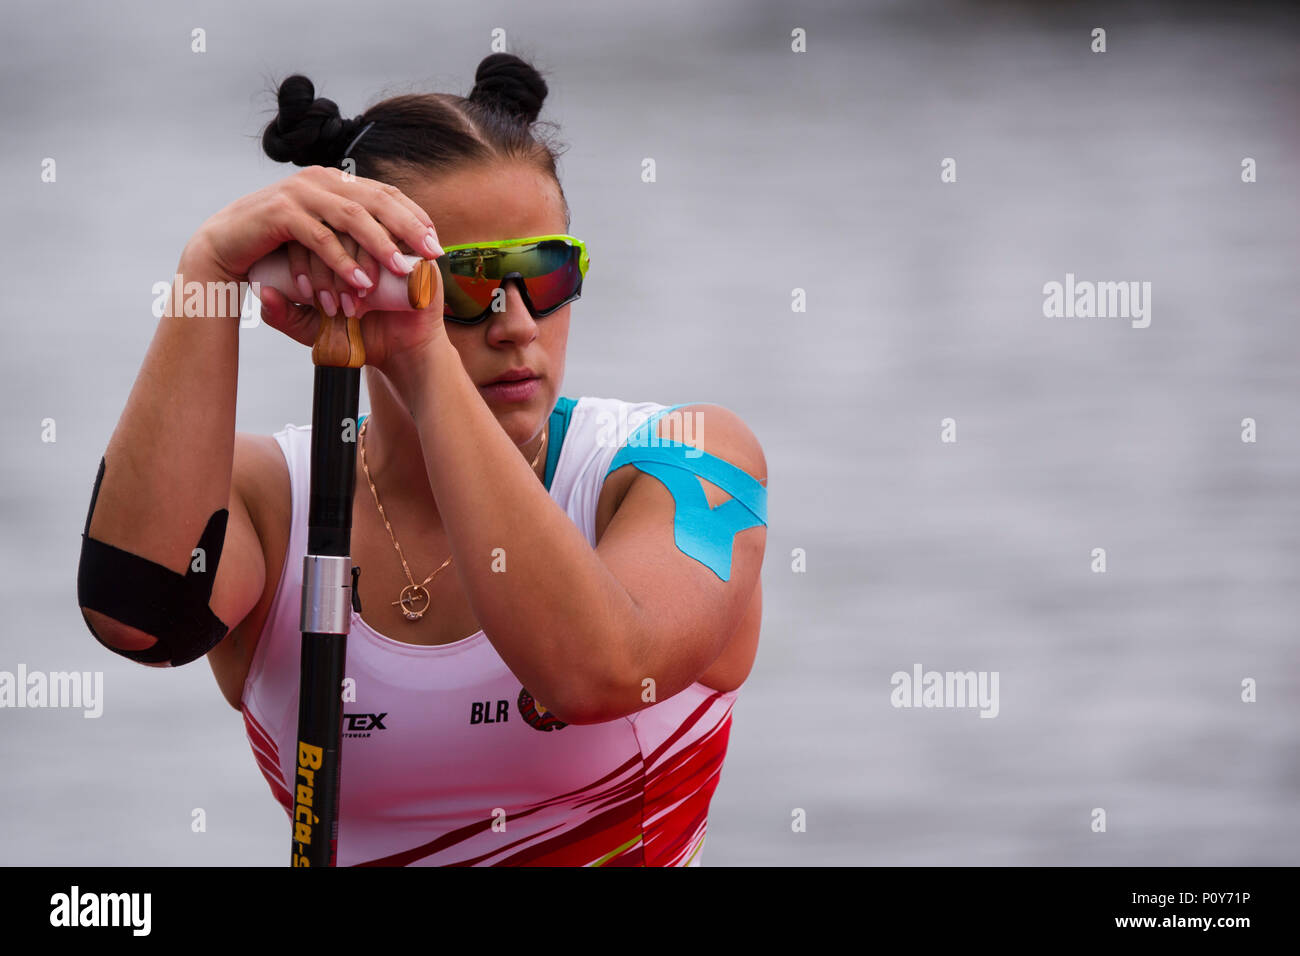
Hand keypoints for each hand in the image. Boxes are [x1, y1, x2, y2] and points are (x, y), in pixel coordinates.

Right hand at [184, 164, 442, 289]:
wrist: (225, 246)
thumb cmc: (279, 246)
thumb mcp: (322, 234)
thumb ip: (351, 233)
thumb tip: (397, 247)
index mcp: (335, 182)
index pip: (385, 193)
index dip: (414, 216)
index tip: (436, 242)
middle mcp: (321, 180)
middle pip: (377, 200)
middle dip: (408, 228)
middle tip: (432, 253)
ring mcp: (299, 192)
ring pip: (351, 217)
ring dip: (380, 245)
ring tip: (403, 270)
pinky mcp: (280, 213)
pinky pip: (320, 238)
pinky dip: (342, 262)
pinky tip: (361, 283)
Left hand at [258, 232, 449, 392]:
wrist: (400, 353)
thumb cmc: (357, 336)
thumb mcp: (312, 328)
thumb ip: (283, 315)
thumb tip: (265, 294)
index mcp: (332, 243)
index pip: (308, 230)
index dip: (303, 259)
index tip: (309, 298)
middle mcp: (361, 234)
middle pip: (334, 226)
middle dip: (327, 269)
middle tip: (331, 307)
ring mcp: (390, 238)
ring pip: (361, 231)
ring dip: (351, 269)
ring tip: (352, 306)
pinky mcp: (416, 249)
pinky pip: (393, 238)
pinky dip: (376, 264)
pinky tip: (368, 291)